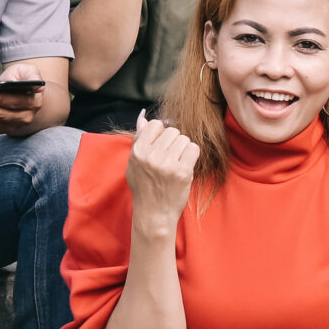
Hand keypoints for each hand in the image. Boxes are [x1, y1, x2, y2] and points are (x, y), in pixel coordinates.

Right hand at [126, 114, 200, 232]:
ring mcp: (168, 164)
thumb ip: (139, 138)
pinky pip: (194, 148)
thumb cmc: (144, 186)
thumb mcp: (134, 162)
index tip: (161, 144)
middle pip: (173, 130)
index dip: (161, 132)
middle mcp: (152, 156)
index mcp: (138, 151)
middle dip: (174, 141)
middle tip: (170, 156)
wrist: (154, 213)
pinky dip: (192, 155)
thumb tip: (144, 115)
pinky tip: (185, 165)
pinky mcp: (183, 172)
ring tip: (176, 162)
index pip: (156, 124)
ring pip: (184, 139)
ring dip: (183, 148)